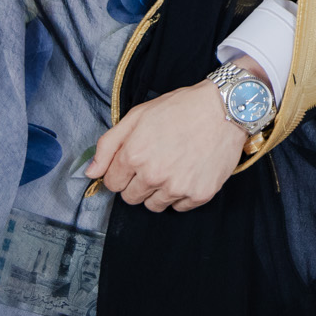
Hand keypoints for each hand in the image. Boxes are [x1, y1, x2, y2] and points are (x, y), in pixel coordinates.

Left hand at [86, 74, 251, 211]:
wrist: (225, 108)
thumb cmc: (180, 109)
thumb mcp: (137, 116)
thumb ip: (108, 145)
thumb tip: (90, 173)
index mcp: (134, 155)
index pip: (112, 184)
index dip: (121, 172)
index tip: (135, 162)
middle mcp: (154, 175)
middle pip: (131, 198)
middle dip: (138, 183)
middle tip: (156, 161)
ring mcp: (177, 187)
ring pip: (154, 205)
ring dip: (159, 191)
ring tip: (174, 166)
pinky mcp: (199, 194)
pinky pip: (179, 207)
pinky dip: (181, 194)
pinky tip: (189, 172)